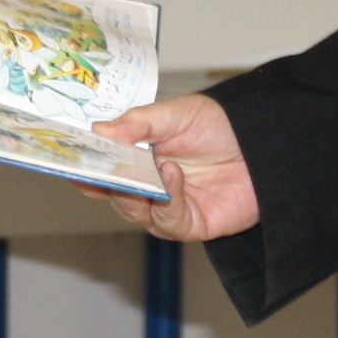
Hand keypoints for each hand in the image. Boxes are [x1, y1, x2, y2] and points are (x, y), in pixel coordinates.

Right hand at [85, 93, 259, 240]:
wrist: (267, 144)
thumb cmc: (223, 125)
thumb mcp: (177, 113)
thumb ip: (140, 122)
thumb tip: (100, 129)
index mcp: (139, 157)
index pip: (103, 167)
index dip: (85, 166)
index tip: (70, 158)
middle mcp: (149, 185)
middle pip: (112, 193)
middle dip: (105, 182)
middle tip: (100, 169)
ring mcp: (168, 207)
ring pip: (134, 211)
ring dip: (136, 192)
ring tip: (154, 167)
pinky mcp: (190, 225)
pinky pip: (167, 220)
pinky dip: (167, 199)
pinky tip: (173, 176)